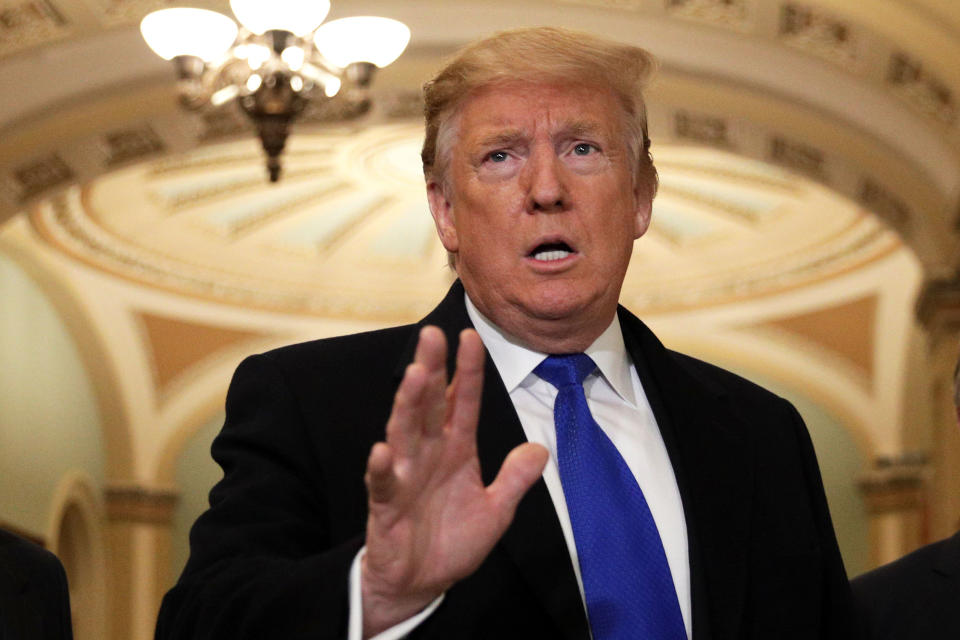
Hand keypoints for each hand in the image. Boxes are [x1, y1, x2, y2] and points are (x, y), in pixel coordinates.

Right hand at [361, 326, 548, 637]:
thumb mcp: (495, 510)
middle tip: (432, 334)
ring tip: (413, 375)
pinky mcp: (386, 505)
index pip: (462, 402)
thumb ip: (514, 479)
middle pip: (428, 404)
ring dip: (407, 404)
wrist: (421, 584)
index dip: (467, 372)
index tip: (470, 337)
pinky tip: (384, 450)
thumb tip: (540, 449)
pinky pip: (383, 483)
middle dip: (431, 370)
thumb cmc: (452, 541)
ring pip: (404, 432)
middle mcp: (428, 454)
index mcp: (456, 450)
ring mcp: (405, 476)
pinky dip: (383, 468)